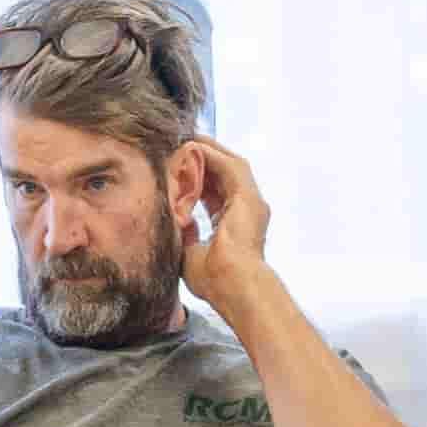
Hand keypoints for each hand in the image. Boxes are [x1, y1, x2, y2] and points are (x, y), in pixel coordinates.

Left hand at [173, 137, 276, 302]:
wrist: (233, 286)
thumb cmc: (214, 281)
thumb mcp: (191, 253)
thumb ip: (186, 233)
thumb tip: (179, 220)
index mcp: (235, 224)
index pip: (214, 192)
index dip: (195, 178)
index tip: (175, 170)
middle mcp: (247, 210)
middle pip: (223, 174)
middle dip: (201, 159)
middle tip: (179, 145)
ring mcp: (251, 202)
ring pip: (228, 164)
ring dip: (207, 152)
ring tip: (185, 140)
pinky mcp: (249, 197)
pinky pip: (229, 165)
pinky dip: (211, 155)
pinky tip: (192, 148)